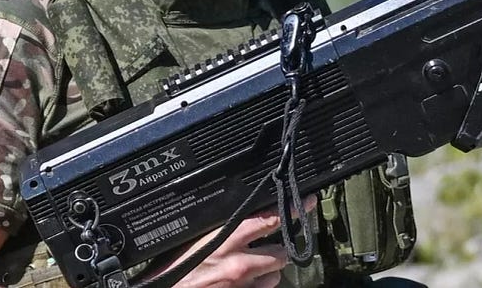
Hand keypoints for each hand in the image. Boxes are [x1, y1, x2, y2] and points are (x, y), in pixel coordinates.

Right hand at [158, 196, 315, 287]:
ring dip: (268, 273)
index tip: (309, 202)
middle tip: (268, 249)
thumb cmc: (173, 271)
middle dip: (278, 251)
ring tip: (250, 271)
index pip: (270, 218)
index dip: (294, 210)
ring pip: (275, 276)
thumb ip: (221, 230)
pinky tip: (244, 286)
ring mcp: (244, 286)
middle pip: (282, 253)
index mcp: (227, 238)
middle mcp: (240, 263)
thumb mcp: (195, 240)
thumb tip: (244, 221)